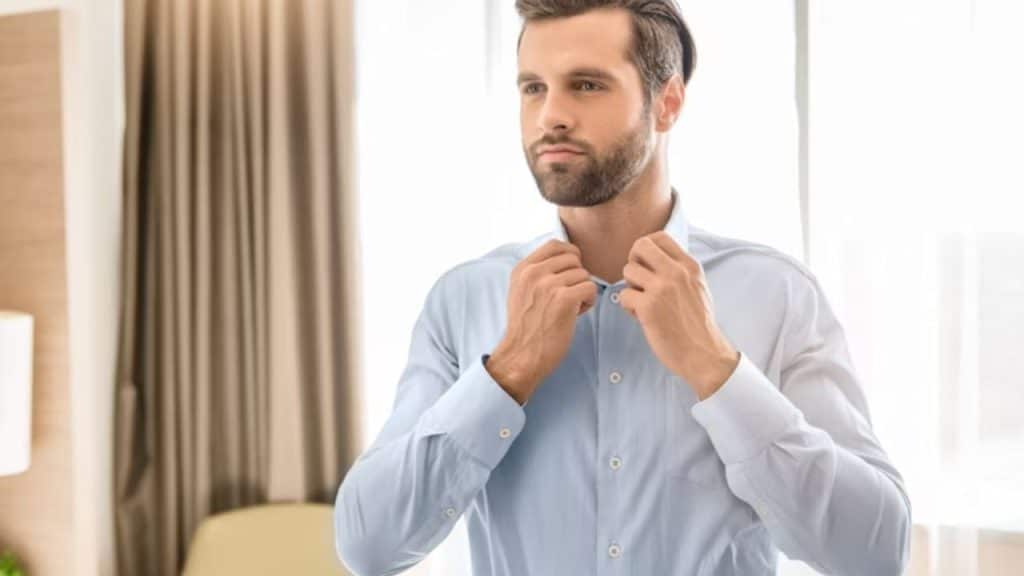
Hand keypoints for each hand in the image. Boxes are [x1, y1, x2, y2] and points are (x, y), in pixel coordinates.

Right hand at [487, 239, 596, 404]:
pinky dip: (588, 302)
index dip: (570, 255)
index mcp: (522, 269)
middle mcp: (533, 273)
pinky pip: (590, 287)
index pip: (555, 245)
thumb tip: (565, 256)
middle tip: (568, 297)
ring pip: (584, 274)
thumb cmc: (526, 327)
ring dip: (582, 291)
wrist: (521, 355)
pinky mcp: (564, 299)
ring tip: (568, 309)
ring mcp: (548, 285)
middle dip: (576, 277)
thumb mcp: (520, 291)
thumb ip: (536, 272)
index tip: (570, 272)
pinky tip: (575, 315)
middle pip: (573, 259)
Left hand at [617, 232, 738, 399]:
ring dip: (630, 287)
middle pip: (640, 246)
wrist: (704, 354)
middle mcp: (676, 272)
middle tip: (638, 281)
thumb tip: (658, 258)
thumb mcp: (698, 287)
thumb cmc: (698, 325)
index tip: (647, 266)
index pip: (660, 237)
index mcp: (689, 266)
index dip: (646, 249)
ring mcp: (662, 288)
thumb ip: (680, 271)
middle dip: (633, 261)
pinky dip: (629, 308)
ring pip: (628, 270)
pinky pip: (624, 295)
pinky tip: (641, 318)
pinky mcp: (648, 307)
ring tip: (642, 304)